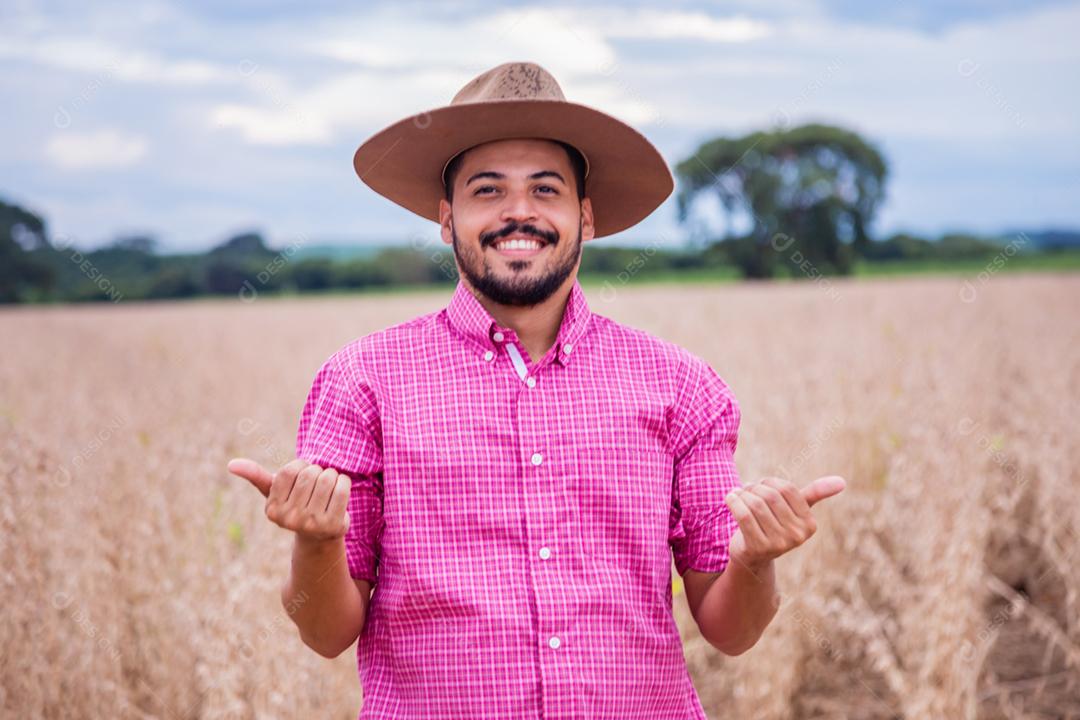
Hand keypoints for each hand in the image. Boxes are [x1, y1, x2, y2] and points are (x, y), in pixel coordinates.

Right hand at [228, 457, 351, 542]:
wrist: (319, 534)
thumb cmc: (295, 505)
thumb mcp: (275, 492)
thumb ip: (255, 476)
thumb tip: (231, 464)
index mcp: (273, 509)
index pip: (289, 470)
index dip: (300, 465)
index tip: (302, 474)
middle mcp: (290, 520)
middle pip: (309, 473)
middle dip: (317, 470)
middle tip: (317, 482)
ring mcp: (312, 524)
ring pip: (327, 478)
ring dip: (332, 475)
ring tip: (328, 485)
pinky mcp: (333, 525)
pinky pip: (342, 488)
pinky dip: (344, 482)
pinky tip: (339, 490)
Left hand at [724, 475, 845, 569]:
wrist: (752, 556)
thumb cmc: (773, 525)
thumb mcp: (794, 510)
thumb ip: (815, 494)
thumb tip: (842, 481)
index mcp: (810, 525)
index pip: (787, 489)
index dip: (770, 482)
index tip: (760, 485)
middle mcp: (797, 536)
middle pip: (770, 495)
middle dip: (754, 488)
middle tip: (745, 490)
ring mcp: (779, 544)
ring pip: (755, 504)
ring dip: (742, 494)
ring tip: (736, 494)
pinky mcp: (758, 548)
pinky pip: (744, 516)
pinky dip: (734, 502)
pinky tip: (729, 498)